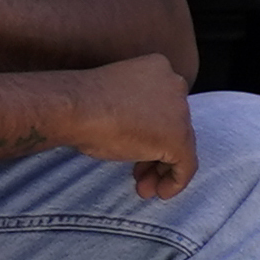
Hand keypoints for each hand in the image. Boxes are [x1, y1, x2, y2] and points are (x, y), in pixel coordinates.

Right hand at [55, 56, 195, 198]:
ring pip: (180, 147)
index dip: (151, 130)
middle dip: (156, 153)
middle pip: (174, 126)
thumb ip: (133, 108)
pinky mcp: (179, 138)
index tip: (134, 147)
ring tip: (143, 188)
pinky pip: (186, 166)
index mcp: (158, 66)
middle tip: (138, 173)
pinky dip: (175, 182)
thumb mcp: (111, 95)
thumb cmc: (80, 101)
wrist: (73, 107)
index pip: (164, 105)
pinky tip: (159, 193)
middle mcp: (176, 85)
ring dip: (161, 169)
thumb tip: (135, 136)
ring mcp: (180, 112)